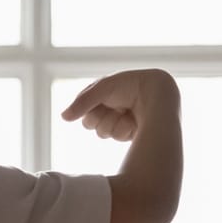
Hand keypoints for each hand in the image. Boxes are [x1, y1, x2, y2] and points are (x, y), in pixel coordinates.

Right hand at [60, 68, 179, 140]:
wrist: (158, 97)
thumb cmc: (131, 86)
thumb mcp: (103, 89)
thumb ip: (81, 103)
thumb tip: (63, 117)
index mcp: (108, 92)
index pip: (85, 105)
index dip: (85, 107)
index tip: (94, 104)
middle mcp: (114, 105)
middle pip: (90, 121)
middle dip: (99, 117)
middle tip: (112, 109)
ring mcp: (123, 119)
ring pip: (102, 131)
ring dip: (112, 123)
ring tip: (126, 115)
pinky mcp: (131, 132)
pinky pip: (116, 135)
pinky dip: (123, 129)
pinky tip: (134, 123)